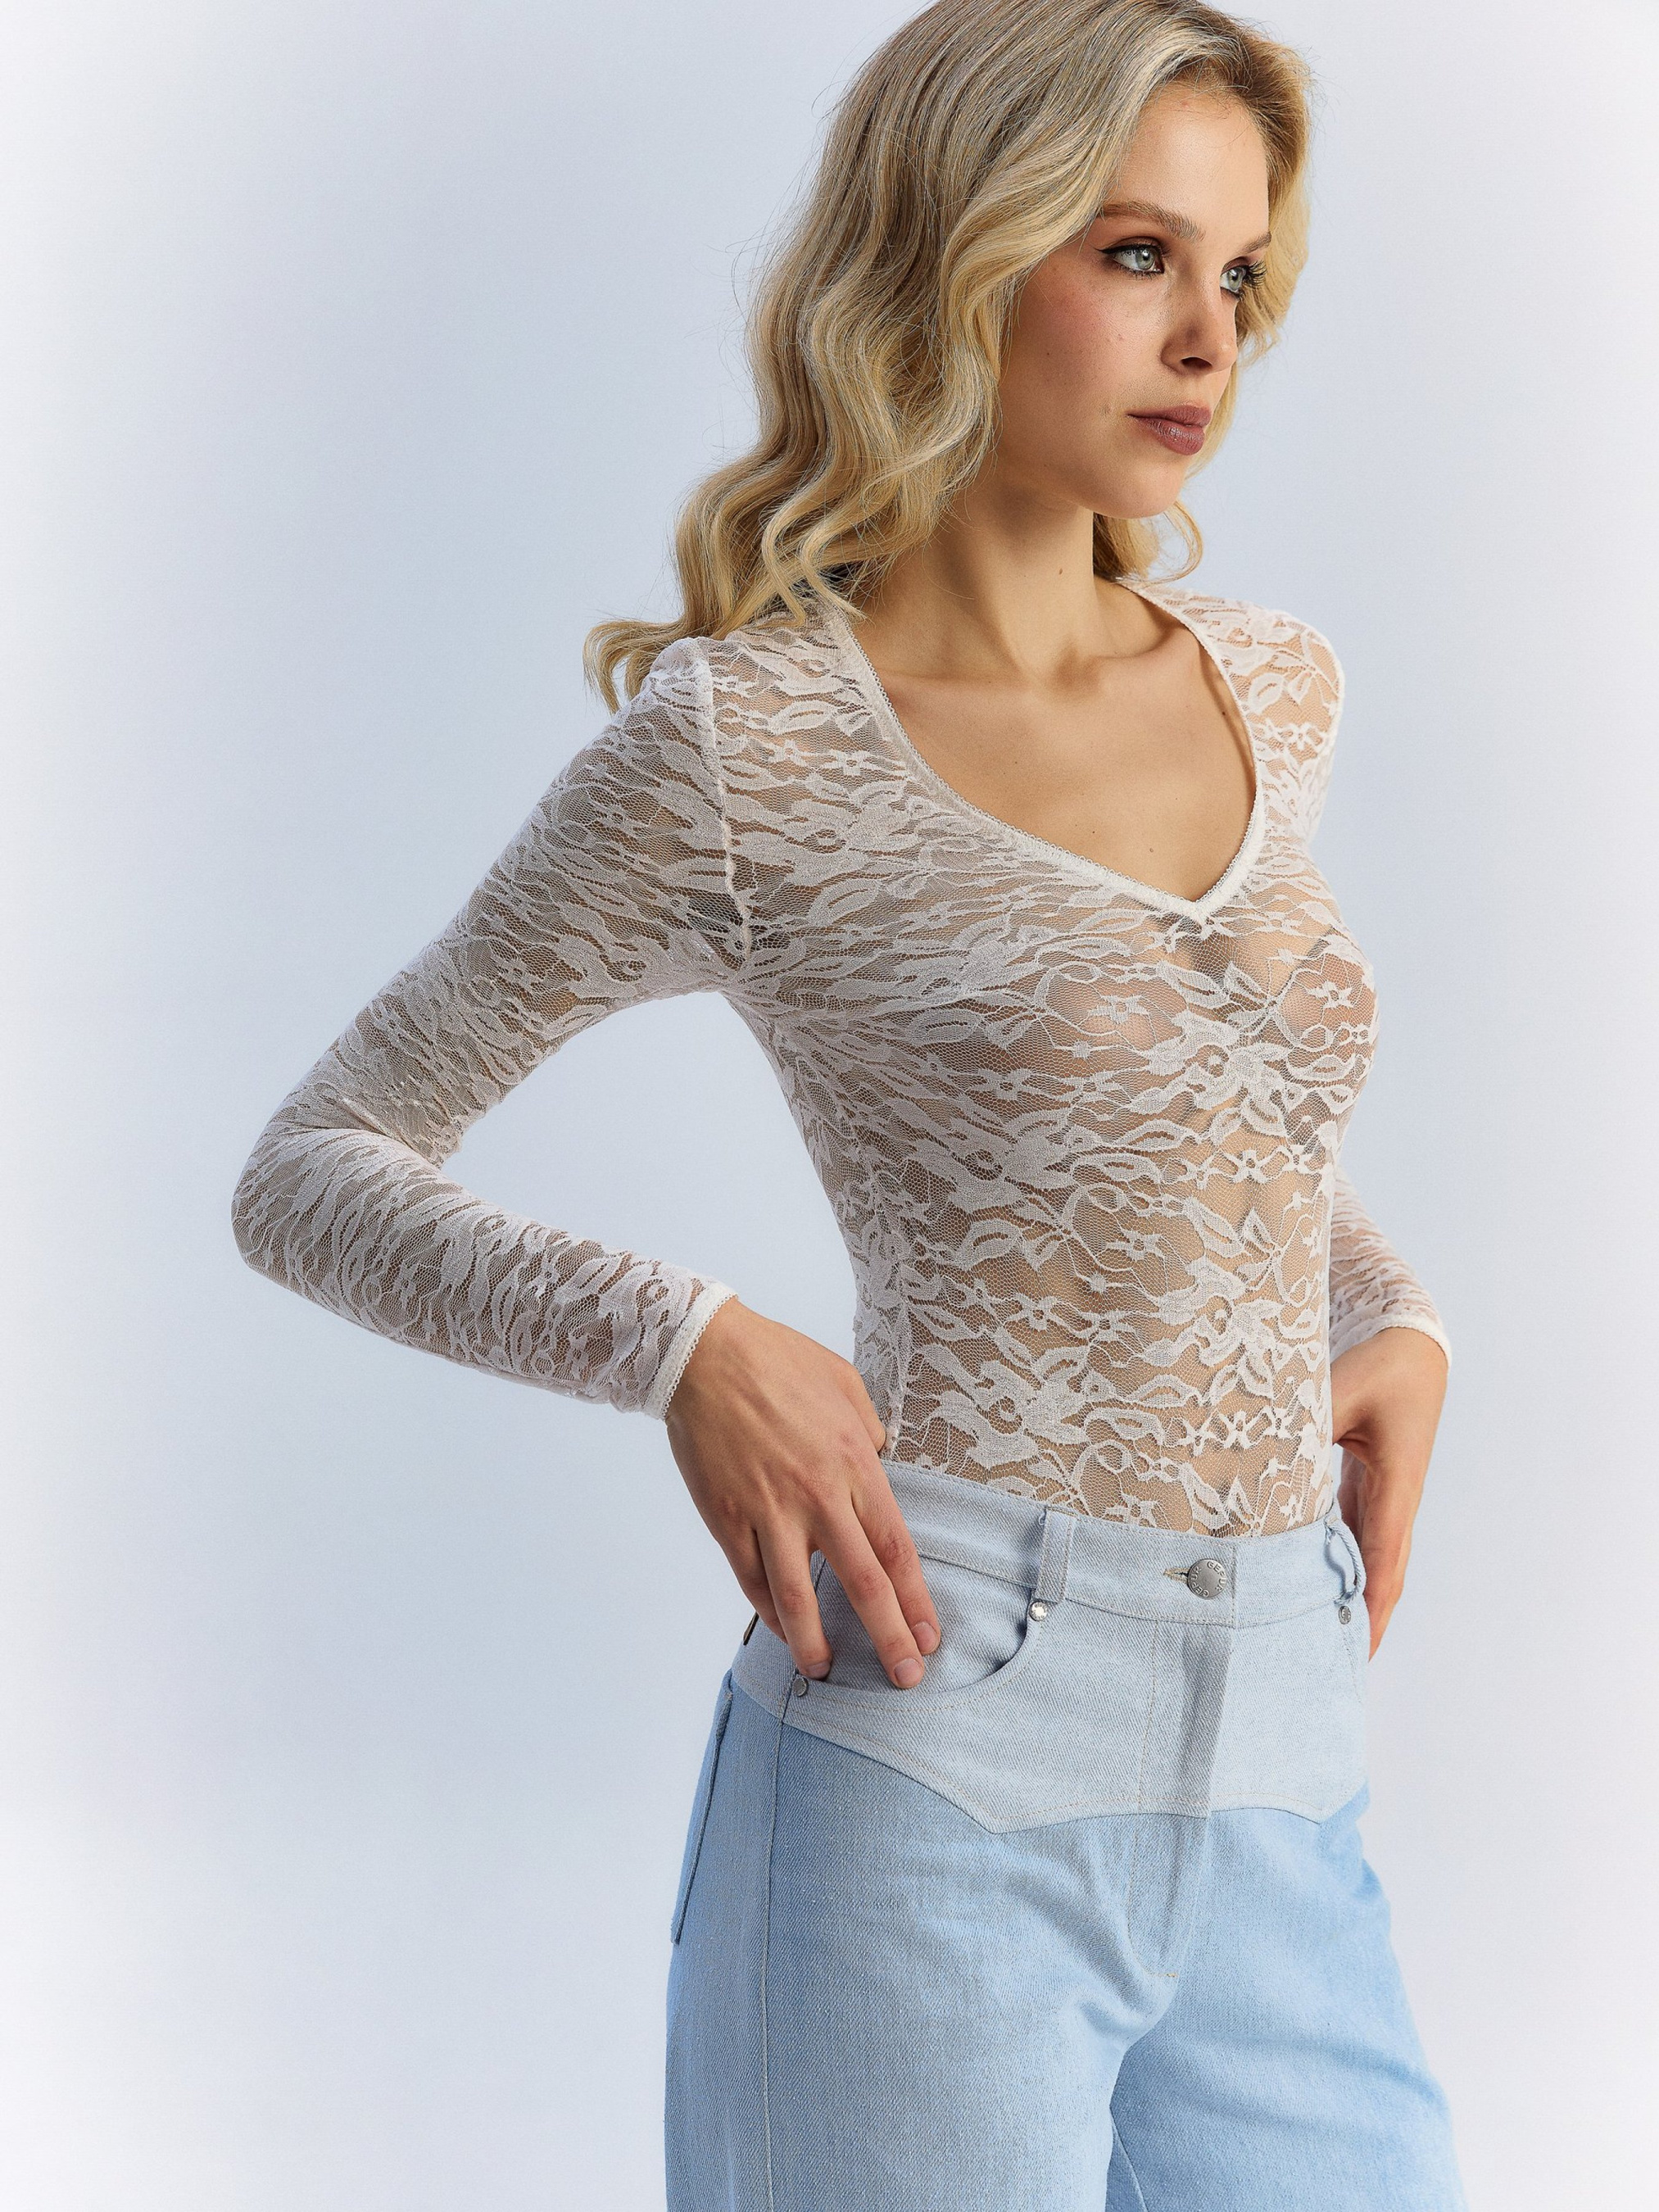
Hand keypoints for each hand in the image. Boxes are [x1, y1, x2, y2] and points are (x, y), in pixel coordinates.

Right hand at [662, 1299, 940, 1688]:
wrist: (703, 1352)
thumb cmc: (779, 1359)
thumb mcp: (846, 1384)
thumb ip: (870, 1429)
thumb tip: (879, 1458)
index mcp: (855, 1463)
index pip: (896, 1548)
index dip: (916, 1600)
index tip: (930, 1638)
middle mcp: (817, 1495)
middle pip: (862, 1583)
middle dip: (888, 1638)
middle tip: (905, 1679)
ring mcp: (768, 1510)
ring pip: (798, 1595)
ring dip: (815, 1642)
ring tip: (826, 1671)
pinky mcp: (725, 1516)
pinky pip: (751, 1577)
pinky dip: (768, 1609)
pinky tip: (781, 1627)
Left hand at [1330, 1326, 1448, 1656]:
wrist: (1409, 1339)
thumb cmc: (1383, 1361)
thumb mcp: (1342, 1385)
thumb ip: (1303, 1420)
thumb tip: (1264, 1451)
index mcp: (1395, 1486)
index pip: (1382, 1562)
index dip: (1370, 1610)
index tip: (1357, 1649)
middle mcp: (1393, 1500)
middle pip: (1380, 1575)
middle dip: (1363, 1622)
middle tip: (1335, 1665)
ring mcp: (1382, 1494)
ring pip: (1366, 1558)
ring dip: (1349, 1596)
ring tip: (1320, 1636)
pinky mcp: (1367, 1481)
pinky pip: (1352, 1533)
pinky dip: (1337, 1562)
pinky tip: (1311, 1582)